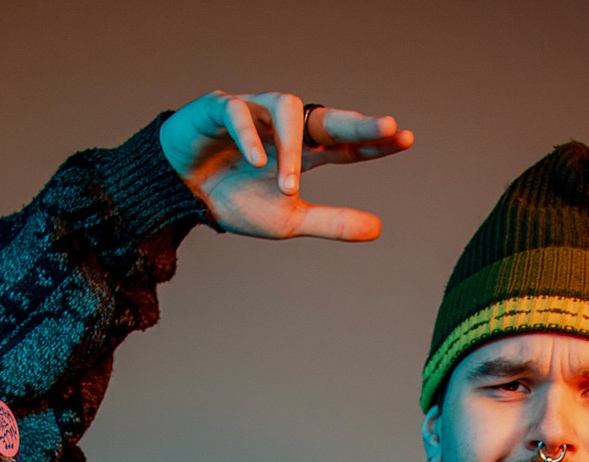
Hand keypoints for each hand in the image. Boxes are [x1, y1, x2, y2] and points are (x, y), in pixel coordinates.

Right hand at [160, 91, 413, 241]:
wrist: (183, 196)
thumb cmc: (236, 201)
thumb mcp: (289, 220)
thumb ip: (332, 222)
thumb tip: (379, 228)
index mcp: (302, 151)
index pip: (345, 142)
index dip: (373, 141)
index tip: (405, 138)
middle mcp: (283, 126)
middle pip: (326, 116)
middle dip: (356, 122)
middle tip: (386, 126)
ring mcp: (253, 111)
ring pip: (285, 109)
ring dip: (292, 148)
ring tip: (290, 185)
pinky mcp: (218, 107)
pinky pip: (238, 111)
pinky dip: (250, 136)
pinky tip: (258, 162)